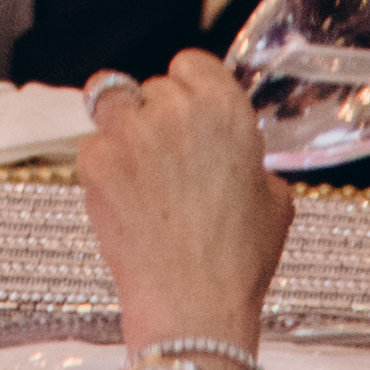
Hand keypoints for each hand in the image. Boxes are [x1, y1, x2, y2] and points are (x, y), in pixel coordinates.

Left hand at [73, 52, 285, 353]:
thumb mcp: (276, 199)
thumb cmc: (238, 261)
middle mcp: (173, 109)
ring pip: (112, 102)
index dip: (190, 88)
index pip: (191, 62)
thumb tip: (236, 153)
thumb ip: (252, 158)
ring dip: (123, 126)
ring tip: (138, 169)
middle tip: (169, 160)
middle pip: (152, 87)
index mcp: (223, 108)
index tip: (189, 112)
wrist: (193, 306)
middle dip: (158, 116)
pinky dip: (105, 168)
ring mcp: (129, 133)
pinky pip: (93, 147)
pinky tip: (126, 201)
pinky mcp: (94, 161)